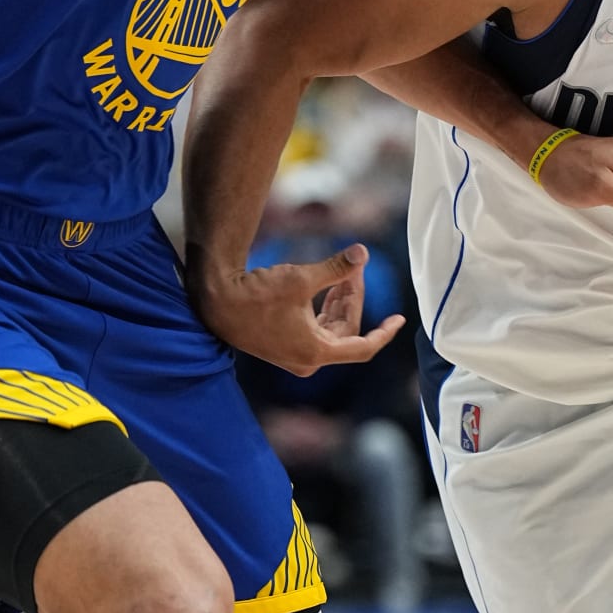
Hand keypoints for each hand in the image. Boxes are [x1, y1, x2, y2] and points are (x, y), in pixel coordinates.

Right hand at [194, 244, 404, 376]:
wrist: (213, 301)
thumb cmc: (256, 293)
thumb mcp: (301, 278)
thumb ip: (336, 268)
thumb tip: (363, 252)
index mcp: (316, 352)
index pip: (363, 347)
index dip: (384, 333)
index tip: (399, 320)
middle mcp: (307, 359)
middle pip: (345, 331)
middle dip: (352, 299)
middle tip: (354, 268)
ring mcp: (293, 354)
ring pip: (329, 329)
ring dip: (337, 301)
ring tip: (342, 272)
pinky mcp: (282, 345)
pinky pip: (313, 329)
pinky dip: (322, 309)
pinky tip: (325, 285)